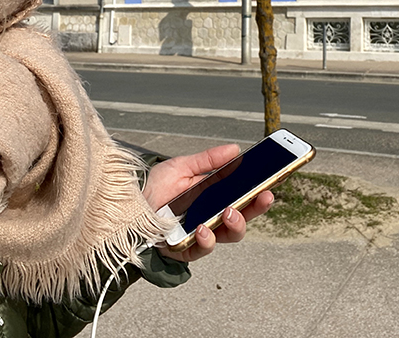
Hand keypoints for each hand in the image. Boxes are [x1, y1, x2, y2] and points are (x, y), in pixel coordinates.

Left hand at [142, 143, 274, 262]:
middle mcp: (211, 218)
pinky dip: (206, 238)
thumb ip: (208, 161)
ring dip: (235, 224)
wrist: (124, 208)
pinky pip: (202, 249)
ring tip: (230, 211)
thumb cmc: (154, 189)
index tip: (275, 178)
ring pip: (229, 235)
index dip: (260, 190)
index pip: (244, 196)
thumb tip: (235, 149)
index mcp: (214, 198)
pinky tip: (203, 227)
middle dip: (258, 208)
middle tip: (266, 195)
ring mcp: (200, 235)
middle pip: (244, 217)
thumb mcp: (181, 167)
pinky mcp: (185, 250)